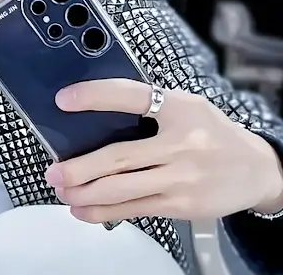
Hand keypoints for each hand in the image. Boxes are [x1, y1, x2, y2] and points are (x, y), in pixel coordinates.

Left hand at [44, 79, 282, 223]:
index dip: (95, 96)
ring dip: (85, 194)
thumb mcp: (186, 106)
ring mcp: (181, 178)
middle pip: (118, 157)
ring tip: (61, 191)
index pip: (131, 96)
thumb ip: (149, 107)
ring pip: (122, 189)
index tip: (64, 99)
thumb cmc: (212, 132)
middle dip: (79, 168)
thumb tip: (96, 116)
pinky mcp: (181, 205)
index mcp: (179, 108)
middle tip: (53, 171)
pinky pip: (135, 209)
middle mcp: (180, 143)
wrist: (256, 168)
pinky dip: (105, 213)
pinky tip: (84, 211)